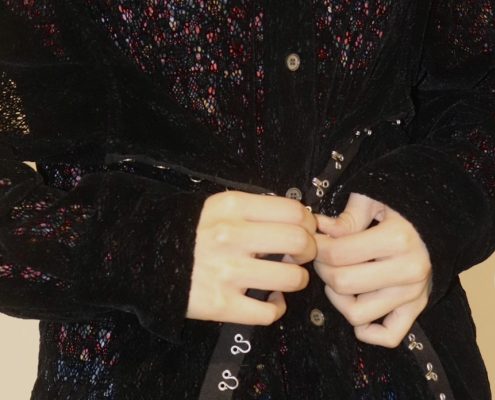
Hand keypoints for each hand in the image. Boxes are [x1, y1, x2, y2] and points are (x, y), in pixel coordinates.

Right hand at [186, 191, 315, 324]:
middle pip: (299, 242)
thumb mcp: (217, 207)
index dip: (308, 223)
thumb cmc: (187, 231)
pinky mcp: (220, 305)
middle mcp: (231, 237)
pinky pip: (269, 312)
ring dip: (296, 279)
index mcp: (232, 208)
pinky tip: (271, 299)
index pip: (294, 212)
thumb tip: (299, 220)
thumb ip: (255, 209)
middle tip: (299, 255)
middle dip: (308, 250)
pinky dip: (277, 307)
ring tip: (284, 277)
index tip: (304, 230)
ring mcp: (226, 272)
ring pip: (292, 278)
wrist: (142, 259)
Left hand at [314, 193, 431, 347]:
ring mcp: (414, 294)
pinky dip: (367, 330)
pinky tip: (357, 304)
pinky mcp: (417, 309)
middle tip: (324, 257)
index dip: (317, 248)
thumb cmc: (403, 209)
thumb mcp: (376, 199)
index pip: (337, 254)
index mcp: (397, 239)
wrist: (440, 225)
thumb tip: (319, 230)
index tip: (315, 241)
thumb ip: (348, 217)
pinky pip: (388, 336)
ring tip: (340, 277)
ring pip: (357, 314)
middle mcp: (408, 270)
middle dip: (323, 270)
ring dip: (338, 299)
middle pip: (342, 284)